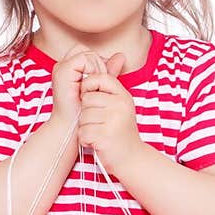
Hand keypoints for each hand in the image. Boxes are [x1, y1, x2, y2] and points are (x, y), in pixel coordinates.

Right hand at [48, 44, 107, 127]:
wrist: (72, 126)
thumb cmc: (84, 111)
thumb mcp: (99, 87)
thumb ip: (108, 71)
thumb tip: (121, 55)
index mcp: (70, 68)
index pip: (90, 54)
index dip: (99, 64)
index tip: (101, 83)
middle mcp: (63, 65)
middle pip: (89, 52)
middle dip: (98, 66)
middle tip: (97, 86)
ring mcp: (62, 67)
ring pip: (88, 54)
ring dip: (96, 69)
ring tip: (92, 87)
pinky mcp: (63, 70)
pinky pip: (84, 59)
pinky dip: (91, 70)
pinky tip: (88, 86)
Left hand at [77, 52, 142, 175]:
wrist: (132, 159)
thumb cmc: (121, 131)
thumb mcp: (121, 103)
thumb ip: (113, 84)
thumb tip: (118, 55)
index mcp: (124, 96)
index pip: (100, 78)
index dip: (90, 87)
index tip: (94, 101)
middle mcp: (121, 106)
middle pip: (87, 99)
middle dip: (88, 113)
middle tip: (100, 123)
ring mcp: (113, 121)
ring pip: (83, 117)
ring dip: (86, 127)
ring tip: (100, 133)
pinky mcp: (105, 137)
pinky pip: (83, 132)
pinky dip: (86, 140)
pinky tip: (97, 142)